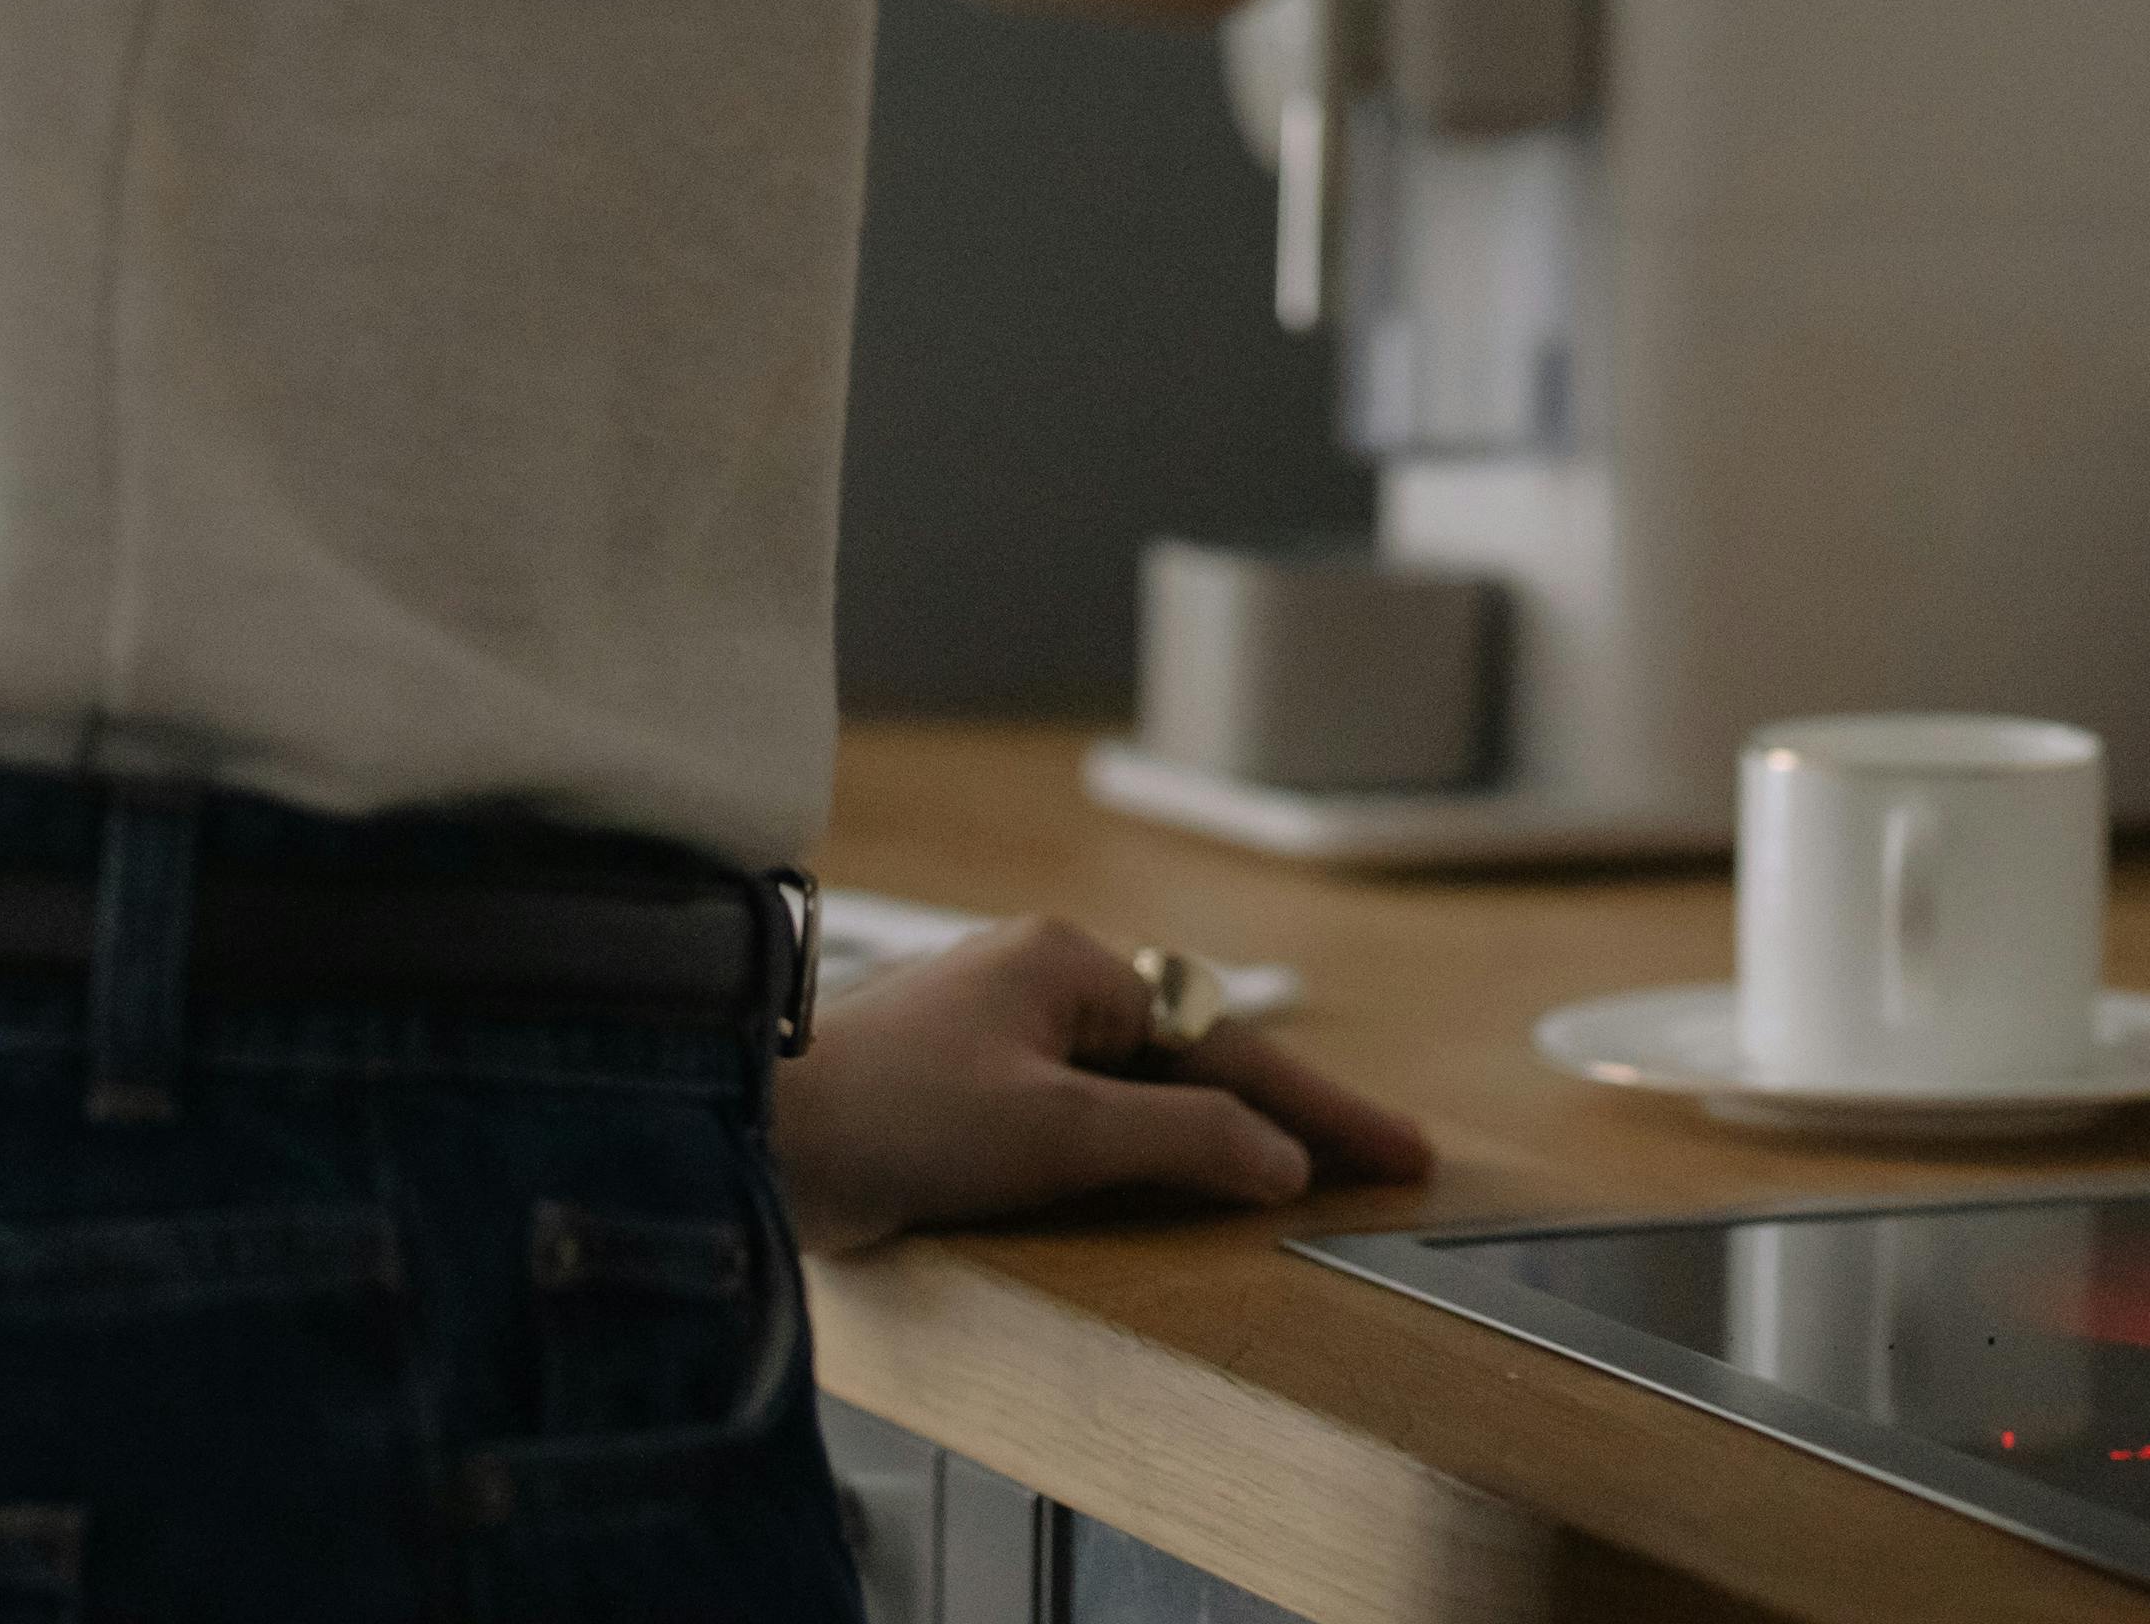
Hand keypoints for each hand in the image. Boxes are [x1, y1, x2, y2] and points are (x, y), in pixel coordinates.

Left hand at [767, 915, 1437, 1255]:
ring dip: (1224, 1130)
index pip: (1227, 1042)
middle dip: (1287, 1110)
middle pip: (1197, 1054)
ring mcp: (1007, 1034)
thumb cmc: (887, 1116)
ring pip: (1148, 1084)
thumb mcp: (1053, 1132)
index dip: (1319, 1106)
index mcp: (1072, 966)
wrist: (751, 1140)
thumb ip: (1179, 1139)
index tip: (1397, 1152)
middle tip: (1375, 1164)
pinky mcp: (973, 1090)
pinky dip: (1157, 1145)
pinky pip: (1097, 1112)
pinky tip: (1184, 1182)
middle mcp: (1045, 982)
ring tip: (1305, 1175)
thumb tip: (1279, 1159)